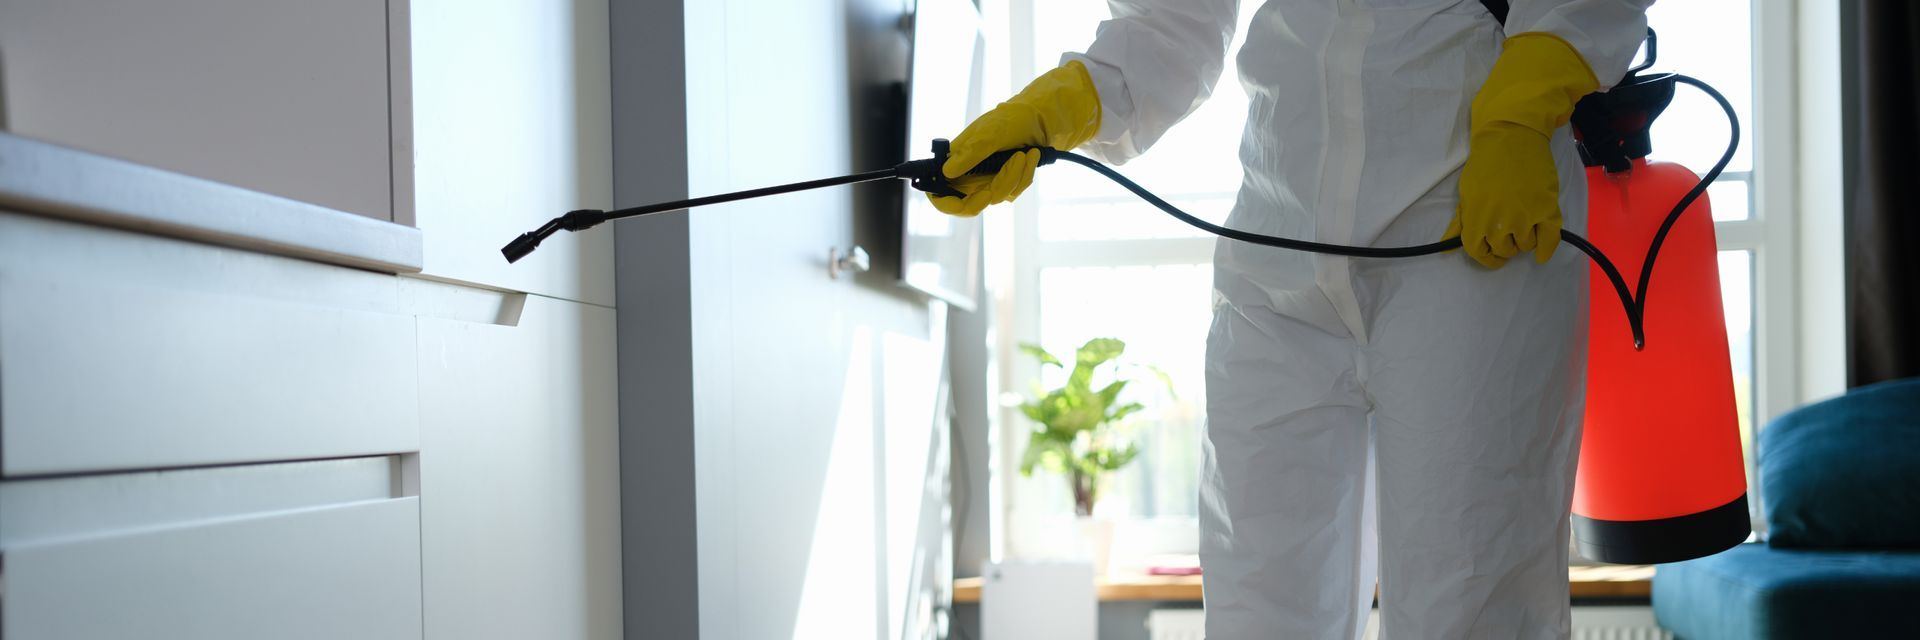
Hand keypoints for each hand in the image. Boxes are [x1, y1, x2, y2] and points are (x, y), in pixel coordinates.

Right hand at [928, 60, 1101, 216]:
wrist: (1040, 119)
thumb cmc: (1011, 120)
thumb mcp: (989, 134)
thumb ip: (969, 154)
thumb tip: (946, 172)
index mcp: (956, 161)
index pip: (938, 193)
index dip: (947, 204)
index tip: (968, 202)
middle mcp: (968, 174)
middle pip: (973, 201)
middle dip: (998, 184)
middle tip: (1013, 162)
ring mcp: (987, 180)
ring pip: (998, 196)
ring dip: (1016, 174)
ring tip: (1023, 152)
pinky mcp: (1005, 182)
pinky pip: (1014, 191)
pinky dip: (1025, 174)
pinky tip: (1030, 156)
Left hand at [1445, 122, 1562, 268]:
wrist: (1513, 137)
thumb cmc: (1486, 164)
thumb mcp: (1466, 193)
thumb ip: (1460, 222)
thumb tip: (1446, 247)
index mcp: (1476, 219)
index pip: (1478, 252)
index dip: (1486, 258)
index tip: (1492, 255)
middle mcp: (1500, 223)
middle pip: (1504, 251)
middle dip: (1505, 246)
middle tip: (1508, 232)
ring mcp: (1525, 217)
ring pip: (1525, 246)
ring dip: (1524, 241)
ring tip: (1523, 225)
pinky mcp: (1547, 209)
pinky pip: (1549, 241)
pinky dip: (1546, 250)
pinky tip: (1541, 253)